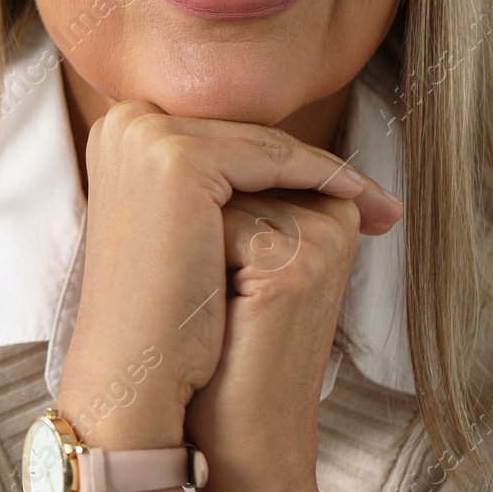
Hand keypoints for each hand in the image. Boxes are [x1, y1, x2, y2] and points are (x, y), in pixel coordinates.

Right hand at [41, 101, 397, 491]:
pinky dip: (320, 176)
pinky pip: (270, 158)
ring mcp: (146, 136)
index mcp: (117, 131)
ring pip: (261, 144)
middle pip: (241, 135)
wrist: (132, 370)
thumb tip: (275, 158)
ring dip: (326, 171)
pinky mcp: (176, 158)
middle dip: (309, 165)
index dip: (280, 161)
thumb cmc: (162, 311)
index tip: (338, 187)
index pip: (220, 136)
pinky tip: (358, 200)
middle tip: (371, 194)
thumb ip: (211, 183)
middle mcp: (125, 121)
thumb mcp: (180, 228)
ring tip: (375, 202)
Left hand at [187, 179, 402, 491]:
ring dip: (198, 253)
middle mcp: (332, 220)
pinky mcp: (294, 265)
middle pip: (229, 176)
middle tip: (226, 306)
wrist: (242, 441)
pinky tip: (222, 321)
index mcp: (328, 215)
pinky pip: (214, 228)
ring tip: (228, 316)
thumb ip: (233, 203)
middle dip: (203, 236)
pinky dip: (196, 272)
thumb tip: (178, 147)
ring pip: (218, 198)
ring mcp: (319, 240)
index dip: (208, 222)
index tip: (227, 283)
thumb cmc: (226, 354)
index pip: (242, 169)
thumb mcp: (234, 265)